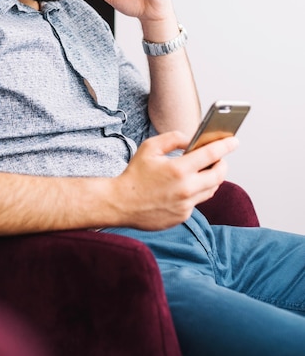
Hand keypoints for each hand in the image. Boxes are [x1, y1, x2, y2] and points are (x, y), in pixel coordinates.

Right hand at [111, 131, 237, 230]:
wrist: (120, 204)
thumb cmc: (134, 174)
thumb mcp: (150, 147)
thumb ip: (173, 138)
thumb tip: (191, 139)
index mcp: (178, 169)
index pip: (211, 155)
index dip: (225, 146)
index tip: (234, 141)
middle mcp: (186, 189)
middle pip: (219, 175)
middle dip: (223, 164)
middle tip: (220, 158)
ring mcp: (185, 205)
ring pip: (211, 189)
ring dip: (212, 178)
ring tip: (207, 169)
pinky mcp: (182, 216)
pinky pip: (197, 201)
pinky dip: (196, 191)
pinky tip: (187, 185)